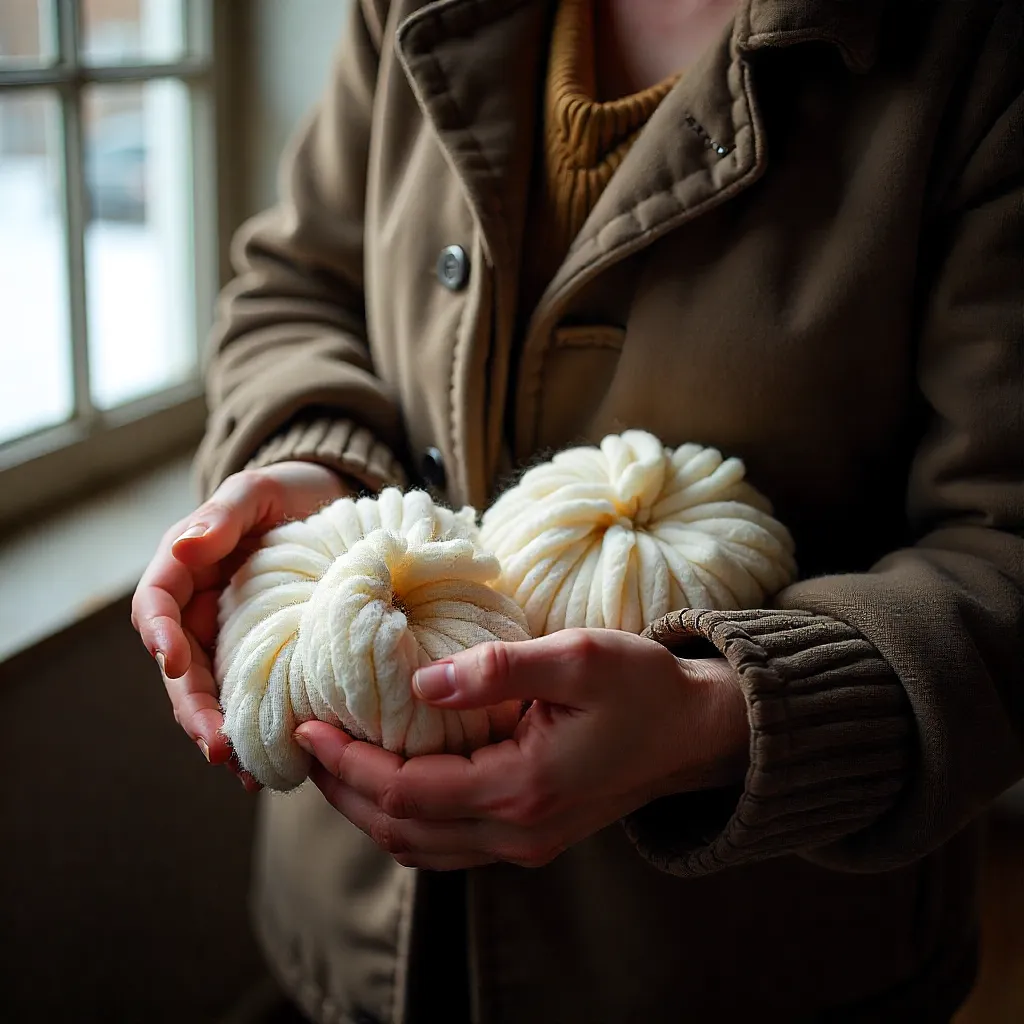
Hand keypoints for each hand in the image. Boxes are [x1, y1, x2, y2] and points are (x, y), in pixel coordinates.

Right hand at [131, 461, 345, 786]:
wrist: (328, 505)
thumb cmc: (287, 491)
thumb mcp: (256, 491)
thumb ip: (223, 517)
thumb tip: (185, 549)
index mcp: (185, 567)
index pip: (156, 605)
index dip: (160, 636)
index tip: (173, 663)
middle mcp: (199, 608)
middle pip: (181, 667)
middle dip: (193, 708)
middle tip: (218, 745)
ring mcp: (228, 636)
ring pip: (212, 692)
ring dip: (222, 731)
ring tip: (244, 769)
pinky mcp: (262, 655)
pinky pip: (250, 695)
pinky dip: (256, 728)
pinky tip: (269, 763)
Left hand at [294, 628, 749, 868]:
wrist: (693, 733)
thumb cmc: (642, 688)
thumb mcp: (578, 658)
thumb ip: (498, 670)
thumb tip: (421, 681)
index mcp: (522, 791)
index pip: (406, 793)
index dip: (348, 763)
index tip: (308, 725)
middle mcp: (516, 834)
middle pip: (399, 831)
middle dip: (342, 789)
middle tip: (306, 743)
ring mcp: (523, 844)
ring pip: (418, 847)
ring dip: (368, 808)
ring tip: (334, 760)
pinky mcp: (529, 837)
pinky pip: (445, 844)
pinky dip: (404, 817)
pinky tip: (391, 778)